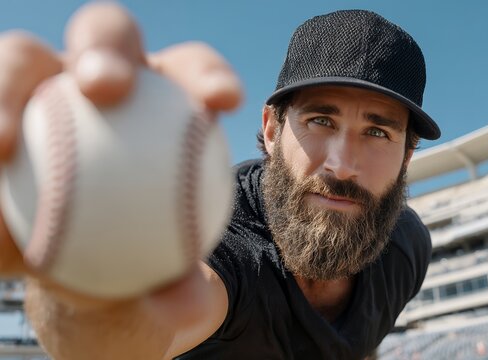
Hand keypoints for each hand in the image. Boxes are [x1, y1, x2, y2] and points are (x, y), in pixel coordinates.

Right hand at [0, 1, 240, 321]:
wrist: (73, 277)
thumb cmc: (129, 274)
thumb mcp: (156, 297)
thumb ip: (177, 297)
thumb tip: (192, 302)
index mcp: (162, 111)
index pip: (191, 74)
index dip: (207, 74)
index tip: (223, 101)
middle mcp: (101, 88)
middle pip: (106, 36)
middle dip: (106, 47)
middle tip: (104, 87)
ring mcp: (42, 94)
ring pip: (22, 59)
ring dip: (10, 85)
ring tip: (2, 142)